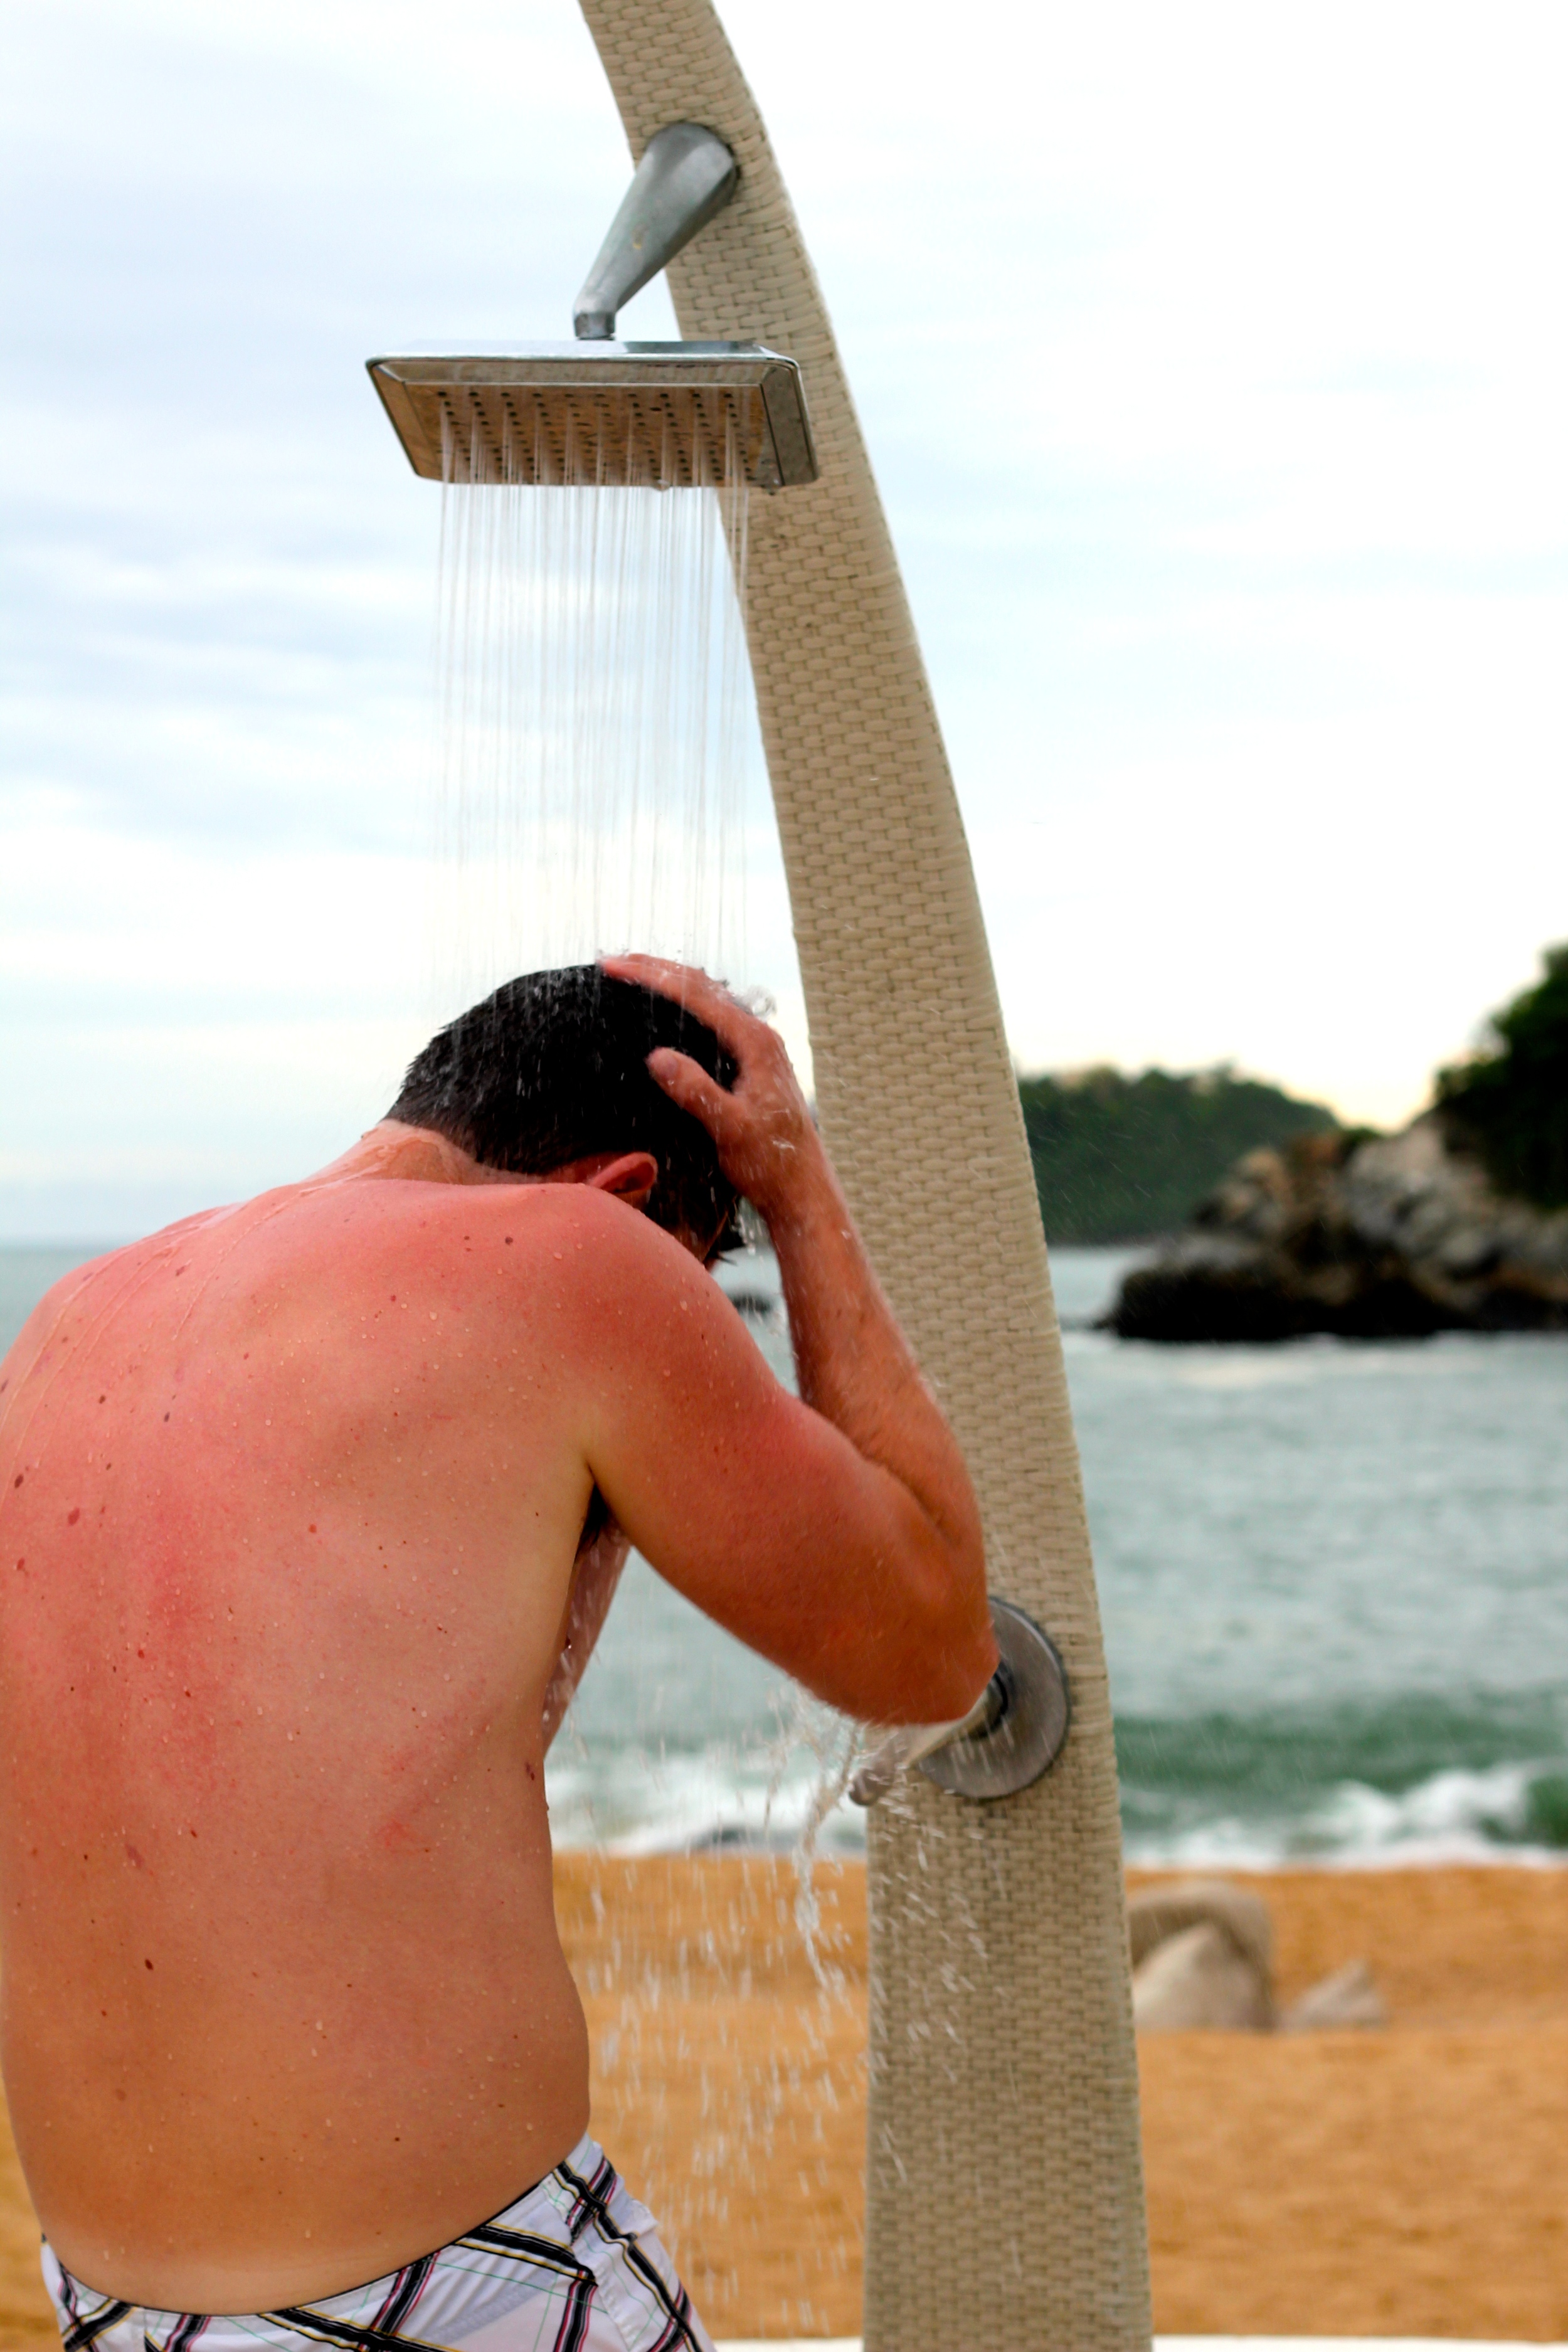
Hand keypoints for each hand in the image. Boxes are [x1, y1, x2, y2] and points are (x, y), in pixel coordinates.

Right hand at [600, 955, 820, 1225]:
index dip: (651, 977)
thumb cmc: (773, 1164)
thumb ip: (697, 1092)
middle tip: (612, 961)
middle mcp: (758, 1038)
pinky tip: (666, 1012)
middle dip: (656, 969)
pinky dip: (683, 1006)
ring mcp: (756, 1050)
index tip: (613, 968)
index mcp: (755, 1043)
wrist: (802, 1191)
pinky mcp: (750, 1065)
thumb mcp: (730, 1130)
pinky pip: (712, 1021)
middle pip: (702, 987)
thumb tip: (657, 1056)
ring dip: (670, 983)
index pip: (696, 995)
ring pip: (708, 1001)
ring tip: (632, 973)